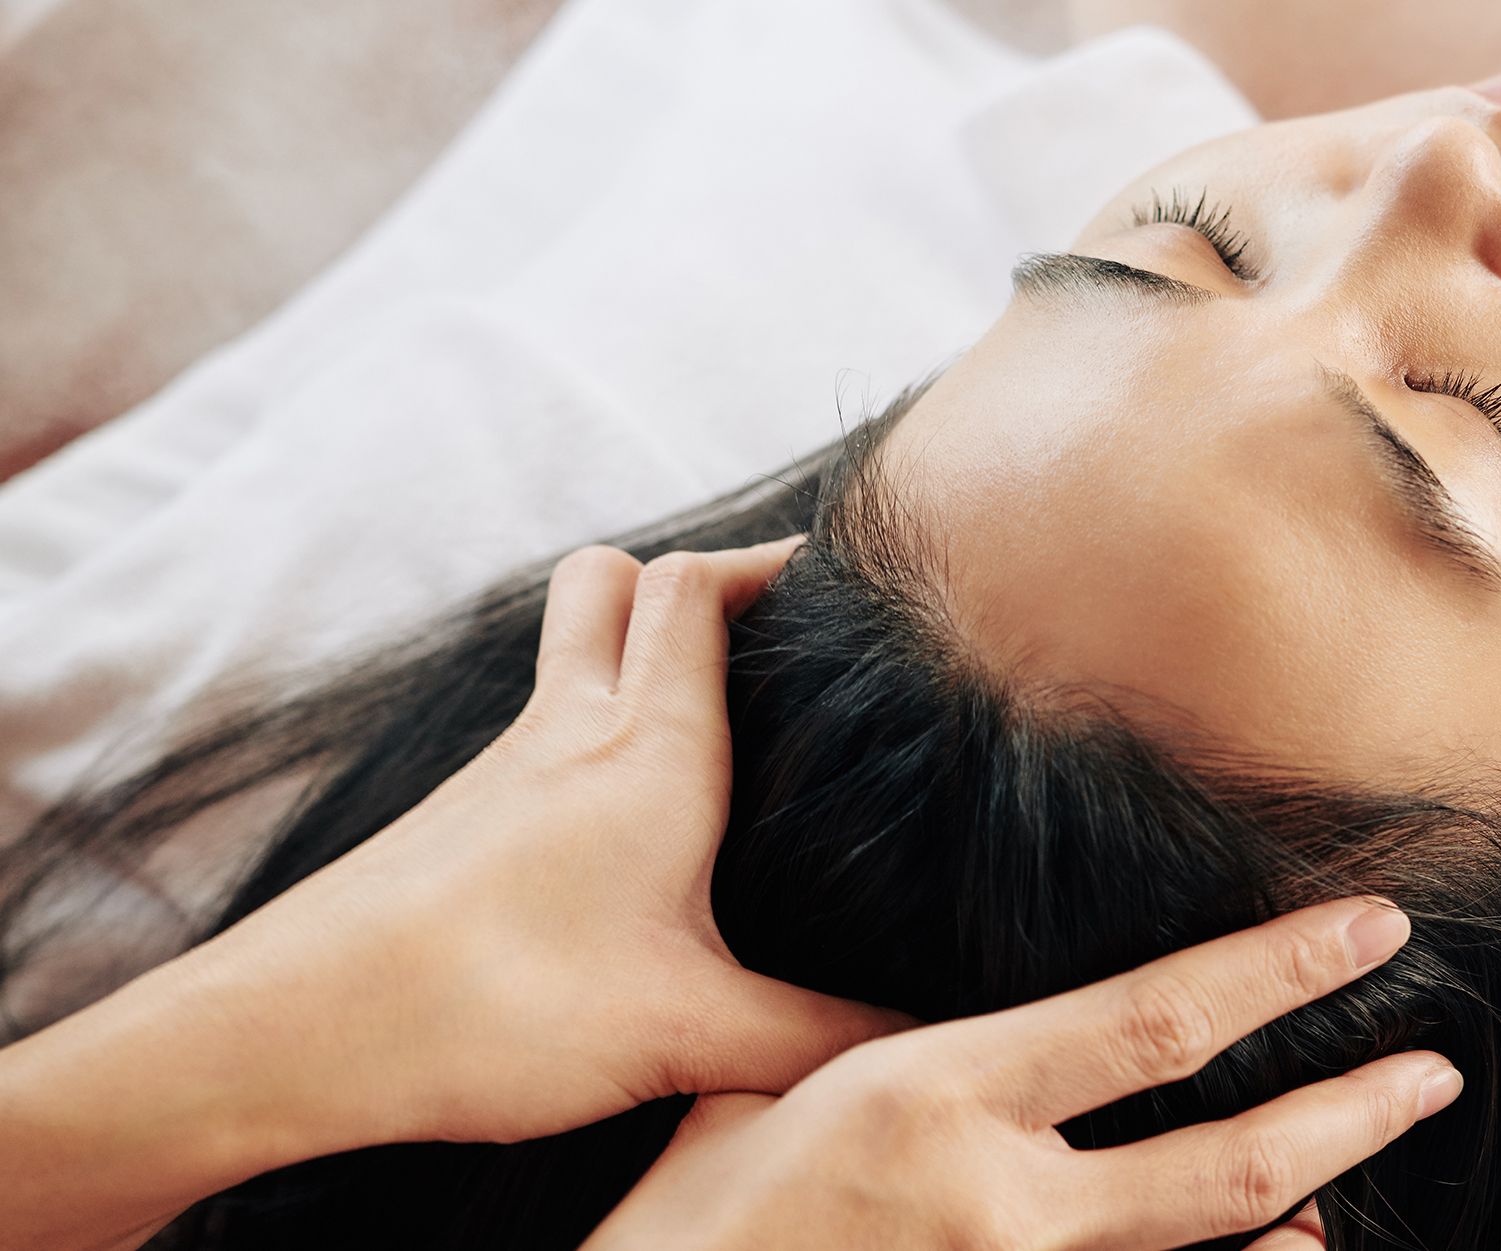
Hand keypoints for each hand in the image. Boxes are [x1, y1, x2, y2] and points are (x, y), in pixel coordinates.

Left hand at [187, 538, 906, 1146]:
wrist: (297, 1032)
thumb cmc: (493, 1005)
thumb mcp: (689, 1036)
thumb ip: (817, 1039)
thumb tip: (914, 1044)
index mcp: (647, 749)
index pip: (697, 588)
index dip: (767, 560)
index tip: (835, 574)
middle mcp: (569, 733)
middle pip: (615, 580)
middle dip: (689, 578)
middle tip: (761, 632)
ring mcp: (503, 771)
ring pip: (568, 654)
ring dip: (631, 653)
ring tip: (709, 728)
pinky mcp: (460, 820)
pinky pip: (535, 734)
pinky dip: (585, 734)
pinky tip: (620, 830)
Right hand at [582, 898, 1460, 1250]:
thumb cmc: (684, 1210)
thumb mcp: (773, 1086)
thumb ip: (887, 1049)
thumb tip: (996, 1037)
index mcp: (935, 1094)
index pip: (1152, 1020)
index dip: (1277, 972)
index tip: (1369, 931)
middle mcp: (995, 1200)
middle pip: (1222, 1159)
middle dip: (1346, 1110)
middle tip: (1433, 1070)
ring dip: (1305, 1203)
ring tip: (1370, 1154)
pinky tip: (1283, 1250)